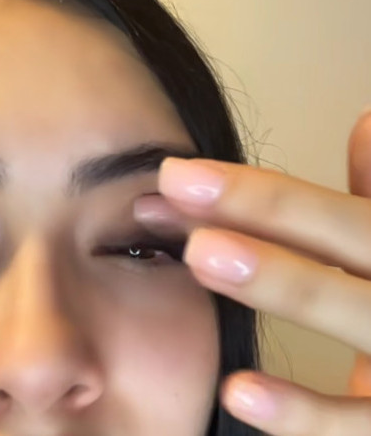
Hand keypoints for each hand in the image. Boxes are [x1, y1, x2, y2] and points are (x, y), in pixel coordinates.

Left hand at [134, 111, 370, 434]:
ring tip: (200, 254)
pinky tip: (236, 390)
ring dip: (280, 281)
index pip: (328, 211)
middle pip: (348, 236)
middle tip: (178, 184)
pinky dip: (303, 412)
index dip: (257, 191)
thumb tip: (365, 123)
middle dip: (263, 207)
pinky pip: (355, 426)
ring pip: (356, 313)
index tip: (177, 175)